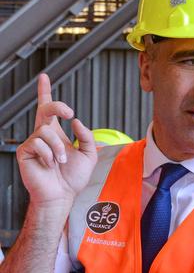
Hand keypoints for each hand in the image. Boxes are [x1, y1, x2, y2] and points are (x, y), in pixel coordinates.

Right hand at [16, 73, 96, 206]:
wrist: (62, 195)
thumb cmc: (73, 178)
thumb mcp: (89, 155)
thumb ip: (86, 136)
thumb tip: (76, 121)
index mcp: (57, 135)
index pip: (50, 110)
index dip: (45, 93)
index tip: (44, 77)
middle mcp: (43, 136)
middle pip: (44, 110)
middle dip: (56, 106)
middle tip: (69, 112)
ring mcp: (33, 143)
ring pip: (45, 131)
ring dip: (58, 148)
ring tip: (60, 162)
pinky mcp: (24, 152)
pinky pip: (37, 143)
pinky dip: (48, 155)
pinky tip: (48, 164)